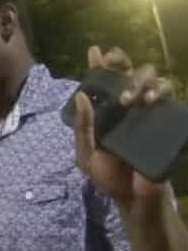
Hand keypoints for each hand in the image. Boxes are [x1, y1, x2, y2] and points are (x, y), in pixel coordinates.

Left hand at [74, 46, 174, 205]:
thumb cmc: (108, 177)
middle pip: (128, 70)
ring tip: (131, 100)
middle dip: (121, 65)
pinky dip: (160, 90)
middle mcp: (126, 105)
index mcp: (104, 111)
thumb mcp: (87, 155)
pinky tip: (150, 101)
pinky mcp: (165, 118)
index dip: (99, 64)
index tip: (94, 51)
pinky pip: (168, 93)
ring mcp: (147, 110)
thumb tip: (81, 96)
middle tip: (116, 74)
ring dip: (140, 79)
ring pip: (150, 76)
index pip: (101, 81)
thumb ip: (83, 128)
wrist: (135, 198)